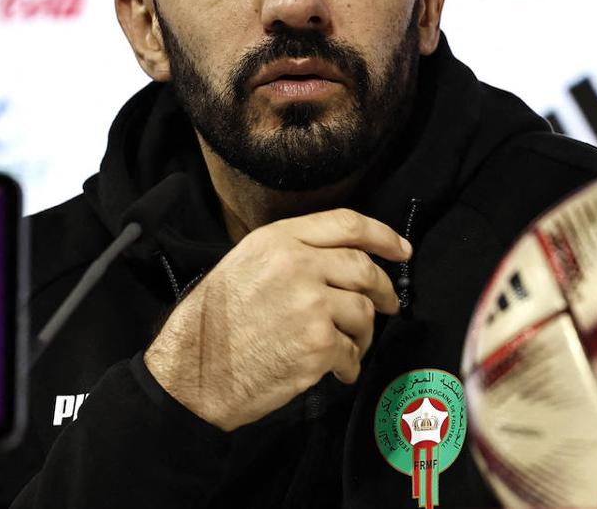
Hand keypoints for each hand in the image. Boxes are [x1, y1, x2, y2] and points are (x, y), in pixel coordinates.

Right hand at [143, 208, 410, 430]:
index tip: (401, 250)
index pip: (346, 224)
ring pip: (364, 312)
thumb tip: (337, 259)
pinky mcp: (318, 345)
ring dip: (363, 334)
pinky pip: (353, 352)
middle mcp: (298, 265)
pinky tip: (335, 370)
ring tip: (346, 347)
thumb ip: (290, 253)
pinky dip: (349, 365)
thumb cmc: (213, 323)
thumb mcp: (244, 264)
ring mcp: (311, 305)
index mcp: (278, 240)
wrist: (194, 372)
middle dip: (384, 289)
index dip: (382, 236)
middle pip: (364, 269)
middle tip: (389, 305)